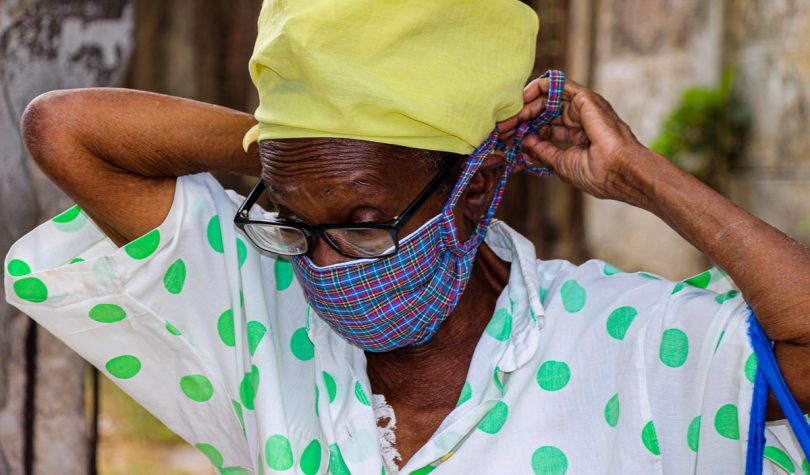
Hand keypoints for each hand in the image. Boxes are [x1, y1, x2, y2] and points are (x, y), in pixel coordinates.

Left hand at [497, 77, 651, 205]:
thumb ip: (542, 150)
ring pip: (548, 98)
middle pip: (544, 112)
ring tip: (508, 117)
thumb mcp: (560, 163)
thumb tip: (524, 141)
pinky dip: (538, 88)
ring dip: (526, 106)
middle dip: (522, 118)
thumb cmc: (597, 173)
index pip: (546, 126)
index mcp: (578, 135)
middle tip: (502, 127)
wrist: (618, 170)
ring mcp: (583, 107)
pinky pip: (558, 85)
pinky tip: (522, 98)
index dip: (526, 130)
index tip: (508, 137)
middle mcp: (580, 118)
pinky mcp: (585, 98)